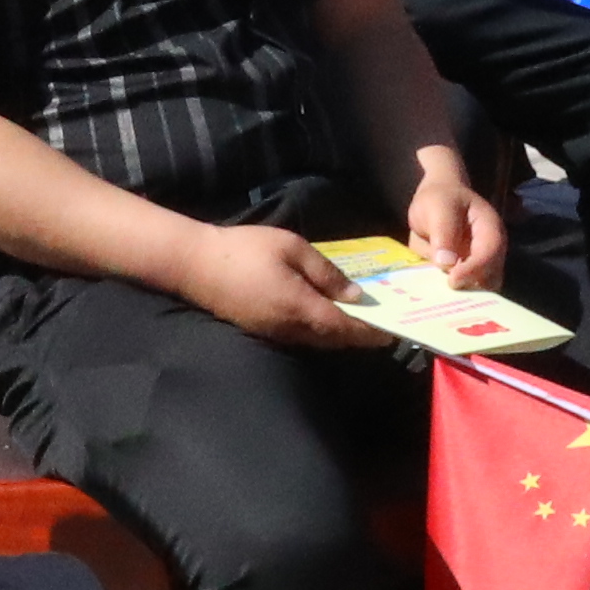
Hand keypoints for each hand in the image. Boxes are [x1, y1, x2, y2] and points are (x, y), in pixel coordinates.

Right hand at [177, 221, 370, 347]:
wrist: (197, 265)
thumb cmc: (246, 249)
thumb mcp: (291, 247)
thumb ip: (326, 272)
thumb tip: (356, 295)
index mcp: (300, 307)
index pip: (345, 328)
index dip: (370, 331)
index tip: (393, 330)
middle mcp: (291, 329)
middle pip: (334, 340)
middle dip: (360, 335)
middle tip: (383, 323)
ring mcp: (276, 333)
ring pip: (319, 341)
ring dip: (341, 334)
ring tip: (361, 318)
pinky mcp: (265, 331)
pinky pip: (303, 337)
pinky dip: (322, 330)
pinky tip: (328, 313)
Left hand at [404, 156, 507, 291]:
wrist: (438, 199)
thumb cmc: (440, 199)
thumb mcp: (438, 208)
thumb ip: (443, 232)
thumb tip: (446, 263)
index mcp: (490, 228)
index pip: (490, 253)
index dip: (473, 269)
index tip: (452, 280)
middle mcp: (492, 250)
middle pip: (491, 278)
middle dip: (471, 287)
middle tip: (445, 292)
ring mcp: (482, 264)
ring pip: (480, 289)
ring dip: (462, 292)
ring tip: (440, 294)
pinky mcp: (469, 275)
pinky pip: (466, 290)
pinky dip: (454, 294)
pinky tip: (437, 293)